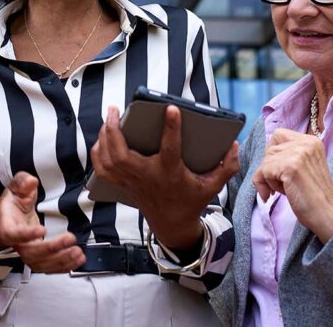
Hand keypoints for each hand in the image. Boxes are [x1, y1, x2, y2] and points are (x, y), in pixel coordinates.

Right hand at [0, 172, 84, 272]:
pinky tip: (77, 260)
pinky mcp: (38, 257)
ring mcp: (27, 252)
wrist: (5, 219)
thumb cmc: (10, 204)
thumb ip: (22, 182)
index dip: (26, 234)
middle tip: (70, 238)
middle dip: (52, 248)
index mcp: (7, 225)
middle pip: (30, 253)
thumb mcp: (14, 188)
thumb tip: (31, 182)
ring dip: (61, 261)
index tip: (41, 229)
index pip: (13, 234)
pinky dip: (64, 266)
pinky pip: (49, 267)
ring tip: (77, 252)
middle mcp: (16, 243)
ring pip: (40, 264)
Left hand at [90, 105, 238, 251]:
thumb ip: (227, 166)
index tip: (171, 107)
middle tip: (115, 108)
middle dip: (114, 130)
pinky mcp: (122, 184)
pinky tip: (101, 138)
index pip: (170, 149)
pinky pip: (103, 168)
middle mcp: (147, 176)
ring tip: (109, 117)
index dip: (172, 128)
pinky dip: (98, 152)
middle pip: (122, 155)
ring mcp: (132, 181)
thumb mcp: (214, 186)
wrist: (172, 224)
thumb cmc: (192, 199)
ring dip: (104, 136)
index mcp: (170, 173)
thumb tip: (233, 145)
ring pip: (109, 159)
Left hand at [251, 128, 332, 241]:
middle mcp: (306, 142)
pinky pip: (264, 171)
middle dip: (268, 169)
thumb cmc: (313, 195)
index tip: (277, 170)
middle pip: (270, 149)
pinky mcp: (291, 166)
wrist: (328, 214)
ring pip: (266, 161)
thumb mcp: (303, 166)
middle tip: (277, 187)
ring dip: (267, 179)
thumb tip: (263, 157)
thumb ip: (288, 155)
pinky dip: (265, 185)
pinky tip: (277, 195)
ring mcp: (299, 153)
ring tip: (281, 191)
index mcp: (311, 140)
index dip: (272, 153)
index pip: (278, 135)